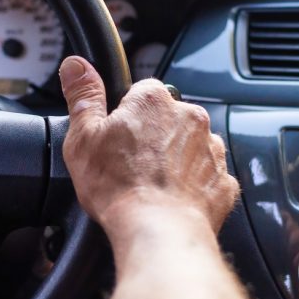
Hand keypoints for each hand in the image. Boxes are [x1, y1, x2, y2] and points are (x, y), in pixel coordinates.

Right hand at [59, 56, 238, 233]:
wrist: (158, 232)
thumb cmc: (119, 186)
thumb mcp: (83, 136)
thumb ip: (83, 95)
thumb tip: (75, 66)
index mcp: (153, 101)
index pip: (141, 92)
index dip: (126, 115)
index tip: (117, 137)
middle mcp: (189, 117)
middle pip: (167, 118)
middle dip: (152, 137)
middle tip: (130, 164)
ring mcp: (211, 149)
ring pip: (189, 146)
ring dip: (174, 159)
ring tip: (150, 185)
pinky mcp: (223, 181)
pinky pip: (206, 176)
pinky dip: (193, 186)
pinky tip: (171, 200)